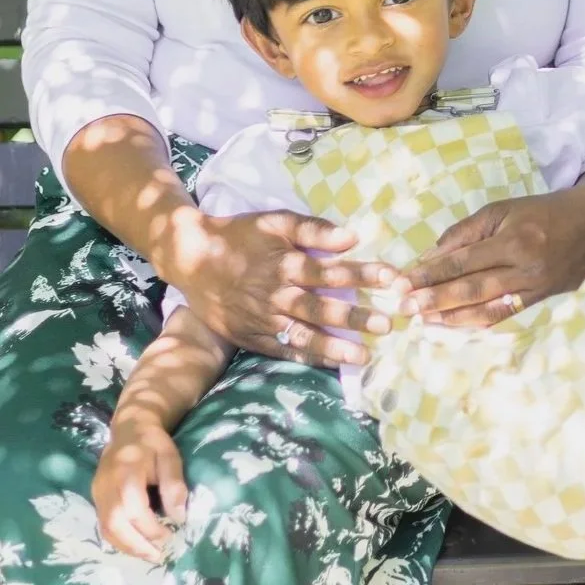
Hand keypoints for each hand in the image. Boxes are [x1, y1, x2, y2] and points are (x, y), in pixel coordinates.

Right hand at [92, 417, 187, 562]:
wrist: (129, 428)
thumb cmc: (153, 443)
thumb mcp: (170, 457)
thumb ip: (174, 486)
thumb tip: (179, 517)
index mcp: (126, 472)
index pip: (134, 510)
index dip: (151, 529)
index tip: (170, 536)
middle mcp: (106, 485)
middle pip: (115, 524)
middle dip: (136, 545)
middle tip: (158, 556)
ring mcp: (97, 493)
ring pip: (106, 528)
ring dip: (127, 547)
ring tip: (149, 556)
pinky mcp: (95, 498)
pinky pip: (103, 525)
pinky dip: (119, 539)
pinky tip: (136, 545)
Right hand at [174, 208, 405, 367]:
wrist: (192, 258)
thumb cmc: (240, 235)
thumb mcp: (275, 222)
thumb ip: (313, 229)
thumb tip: (351, 236)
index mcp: (285, 264)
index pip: (331, 271)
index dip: (362, 274)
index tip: (391, 278)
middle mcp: (276, 295)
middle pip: (321, 308)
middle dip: (355, 316)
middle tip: (386, 324)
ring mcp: (264, 320)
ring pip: (304, 336)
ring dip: (336, 346)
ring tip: (364, 355)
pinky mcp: (252, 337)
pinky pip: (284, 351)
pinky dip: (309, 358)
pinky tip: (332, 363)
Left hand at [403, 182, 584, 327]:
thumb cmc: (543, 210)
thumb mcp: (503, 209)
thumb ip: (466, 232)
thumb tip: (432, 258)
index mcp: (513, 240)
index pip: (462, 261)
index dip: (429, 274)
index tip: (402, 283)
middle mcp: (524, 268)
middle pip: (471, 288)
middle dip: (434, 300)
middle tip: (403, 308)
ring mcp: (535, 288)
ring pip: (486, 307)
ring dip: (451, 317)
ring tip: (423, 322)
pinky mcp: (542, 299)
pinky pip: (505, 315)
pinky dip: (478, 322)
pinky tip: (456, 325)